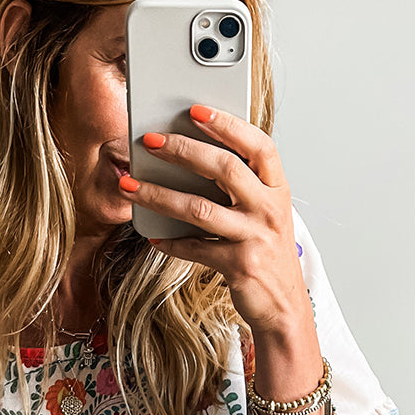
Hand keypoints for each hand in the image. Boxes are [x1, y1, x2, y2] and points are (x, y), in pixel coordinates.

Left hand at [121, 106, 311, 338]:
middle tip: (150, 141)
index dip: (228, 125)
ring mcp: (256, 238)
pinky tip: (153, 235)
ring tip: (130, 185)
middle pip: (224, 169)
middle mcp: (270, 209)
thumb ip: (240, 185)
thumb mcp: (263, 212)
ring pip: (200, 208)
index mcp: (277, 188)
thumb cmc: (266, 250)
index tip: (196, 110)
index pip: (258, 145)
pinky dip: (171, 242)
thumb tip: (190, 155)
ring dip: (159, 195)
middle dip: (182, 150)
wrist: (284, 304)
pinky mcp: (240, 265)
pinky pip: (196, 249)